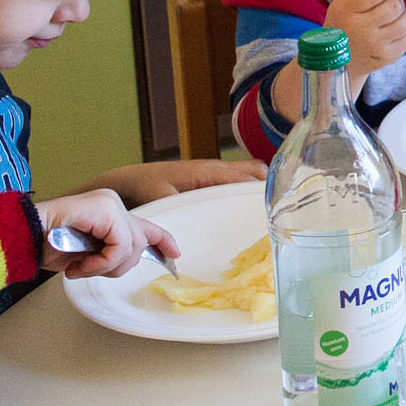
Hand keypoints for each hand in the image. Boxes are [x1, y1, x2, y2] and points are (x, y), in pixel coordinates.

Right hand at [35, 187, 176, 278]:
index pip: (146, 227)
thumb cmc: (42, 247)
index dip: (163, 241)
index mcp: (109, 212)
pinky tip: (79, 265)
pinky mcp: (104, 209)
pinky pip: (119, 246)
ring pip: (132, 247)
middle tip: (88, 270)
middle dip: (118, 266)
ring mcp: (109, 204)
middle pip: (140, 242)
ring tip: (79, 267)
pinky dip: (100, 263)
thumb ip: (108, 251)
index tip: (175, 255)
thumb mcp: (85, 253)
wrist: (16, 239)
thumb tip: (131, 258)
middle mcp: (112, 203)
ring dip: (104, 267)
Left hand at [84, 158, 265, 207]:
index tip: (279, 204)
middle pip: (253, 172)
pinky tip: (240, 213)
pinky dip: (242, 191)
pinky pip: (233, 183)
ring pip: (245, 176)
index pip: (246, 176)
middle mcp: (215, 169)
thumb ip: (179, 211)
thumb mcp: (161, 198)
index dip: (263, 189)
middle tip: (276, 210)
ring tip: (263, 213)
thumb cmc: (143, 186)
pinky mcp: (205, 182)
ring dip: (254, 189)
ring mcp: (211, 174)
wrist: (126, 181)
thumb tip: (193, 237)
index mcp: (209, 170)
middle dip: (266, 187)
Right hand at [327, 0, 405, 84]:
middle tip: (386, 4)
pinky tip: (392, 31)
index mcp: (347, 11)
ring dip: (402, 15)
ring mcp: (375, 45)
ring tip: (390, 18)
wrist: (335, 62)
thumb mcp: (344, 2)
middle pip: (395, 5)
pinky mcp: (387, 57)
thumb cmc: (342, 26)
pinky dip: (404, 30)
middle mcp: (361, 29)